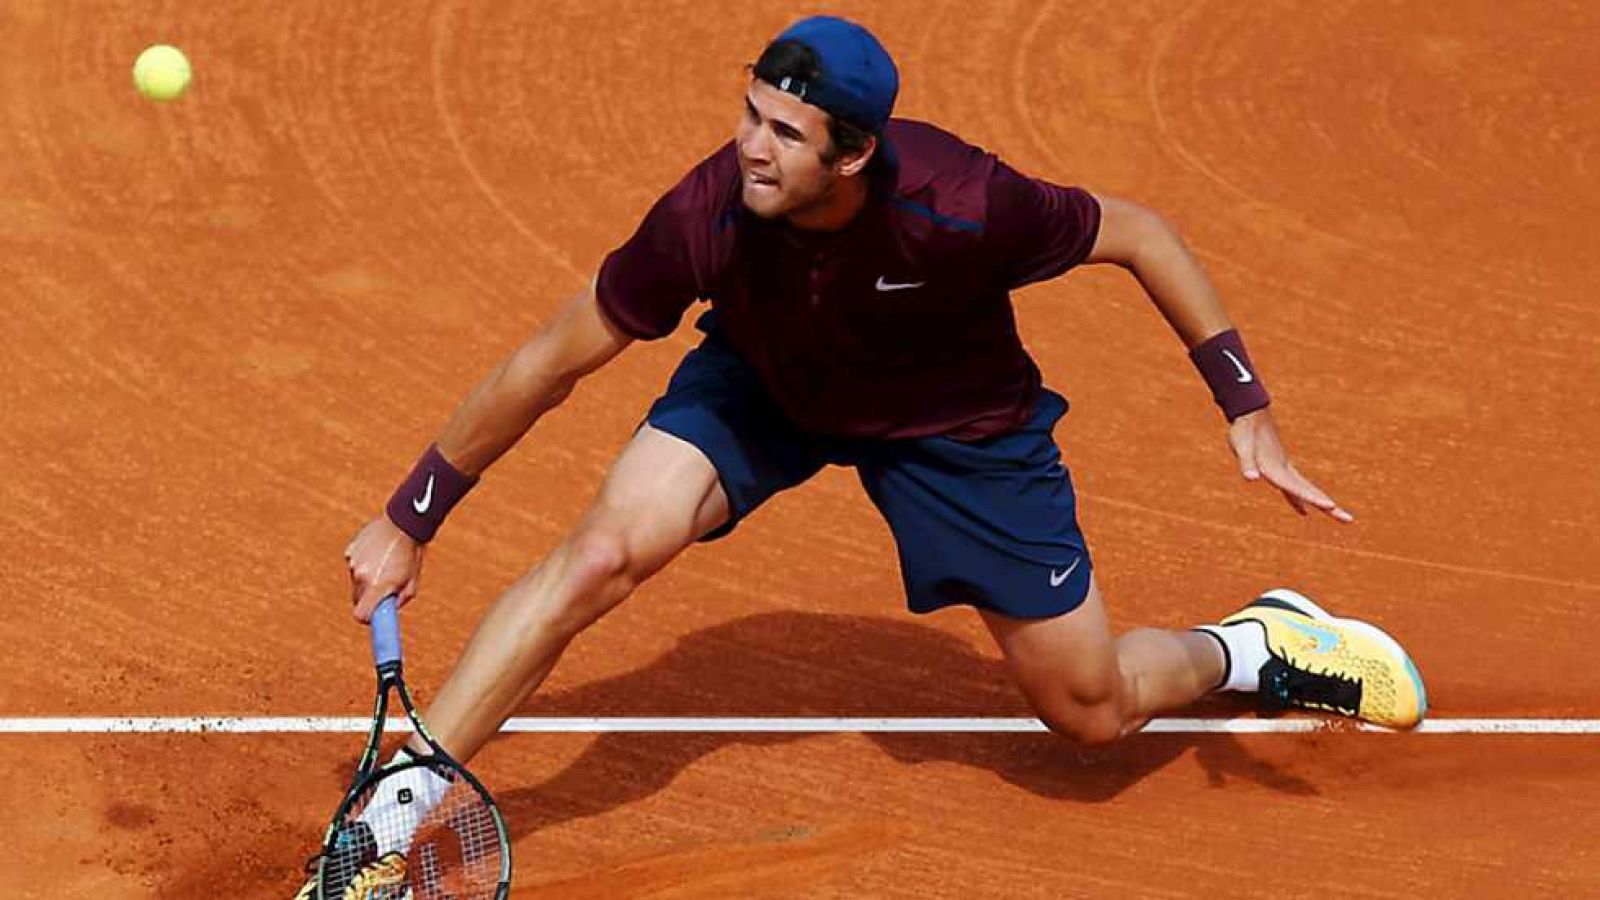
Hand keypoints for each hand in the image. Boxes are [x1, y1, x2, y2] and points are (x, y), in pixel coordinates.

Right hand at [344, 516, 425, 621]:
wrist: (404, 524)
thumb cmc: (411, 556)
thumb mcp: (412, 584)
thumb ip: (398, 602)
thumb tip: (387, 611)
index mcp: (376, 586)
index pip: (360, 614)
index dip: (367, 617)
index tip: (373, 615)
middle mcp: (360, 576)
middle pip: (357, 598)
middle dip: (368, 597)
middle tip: (384, 586)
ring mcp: (353, 562)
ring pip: (356, 580)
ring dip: (367, 577)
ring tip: (385, 563)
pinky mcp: (350, 550)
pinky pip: (354, 564)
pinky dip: (363, 563)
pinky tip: (377, 552)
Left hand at [1227, 408, 1353, 522]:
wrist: (1251, 413)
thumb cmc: (1244, 431)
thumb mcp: (1242, 447)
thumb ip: (1247, 463)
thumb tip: (1251, 478)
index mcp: (1277, 468)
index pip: (1296, 487)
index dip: (1312, 498)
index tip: (1330, 506)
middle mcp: (1285, 469)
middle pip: (1310, 491)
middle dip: (1328, 506)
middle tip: (1348, 519)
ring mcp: (1285, 468)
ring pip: (1306, 489)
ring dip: (1319, 502)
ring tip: (1335, 513)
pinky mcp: (1280, 467)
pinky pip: (1294, 487)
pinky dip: (1300, 499)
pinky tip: (1303, 509)